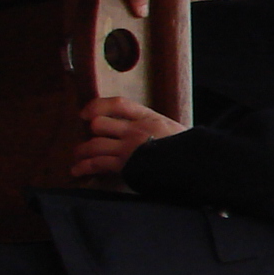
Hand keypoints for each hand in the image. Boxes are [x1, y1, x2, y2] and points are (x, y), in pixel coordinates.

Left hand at [72, 95, 186, 177]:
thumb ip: (154, 126)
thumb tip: (140, 128)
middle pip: (100, 123)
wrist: (196, 164)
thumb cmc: (187, 149)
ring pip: (94, 144)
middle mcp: (136, 129)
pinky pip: (97, 164)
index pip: (118, 103)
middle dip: (90, 132)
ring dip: (82, 151)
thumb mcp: (172, 129)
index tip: (87, 112)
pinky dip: (84, 167)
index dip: (98, 105)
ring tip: (78, 156)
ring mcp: (129, 148)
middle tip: (87, 139)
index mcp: (148, 117)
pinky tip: (77, 170)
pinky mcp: (125, 166)